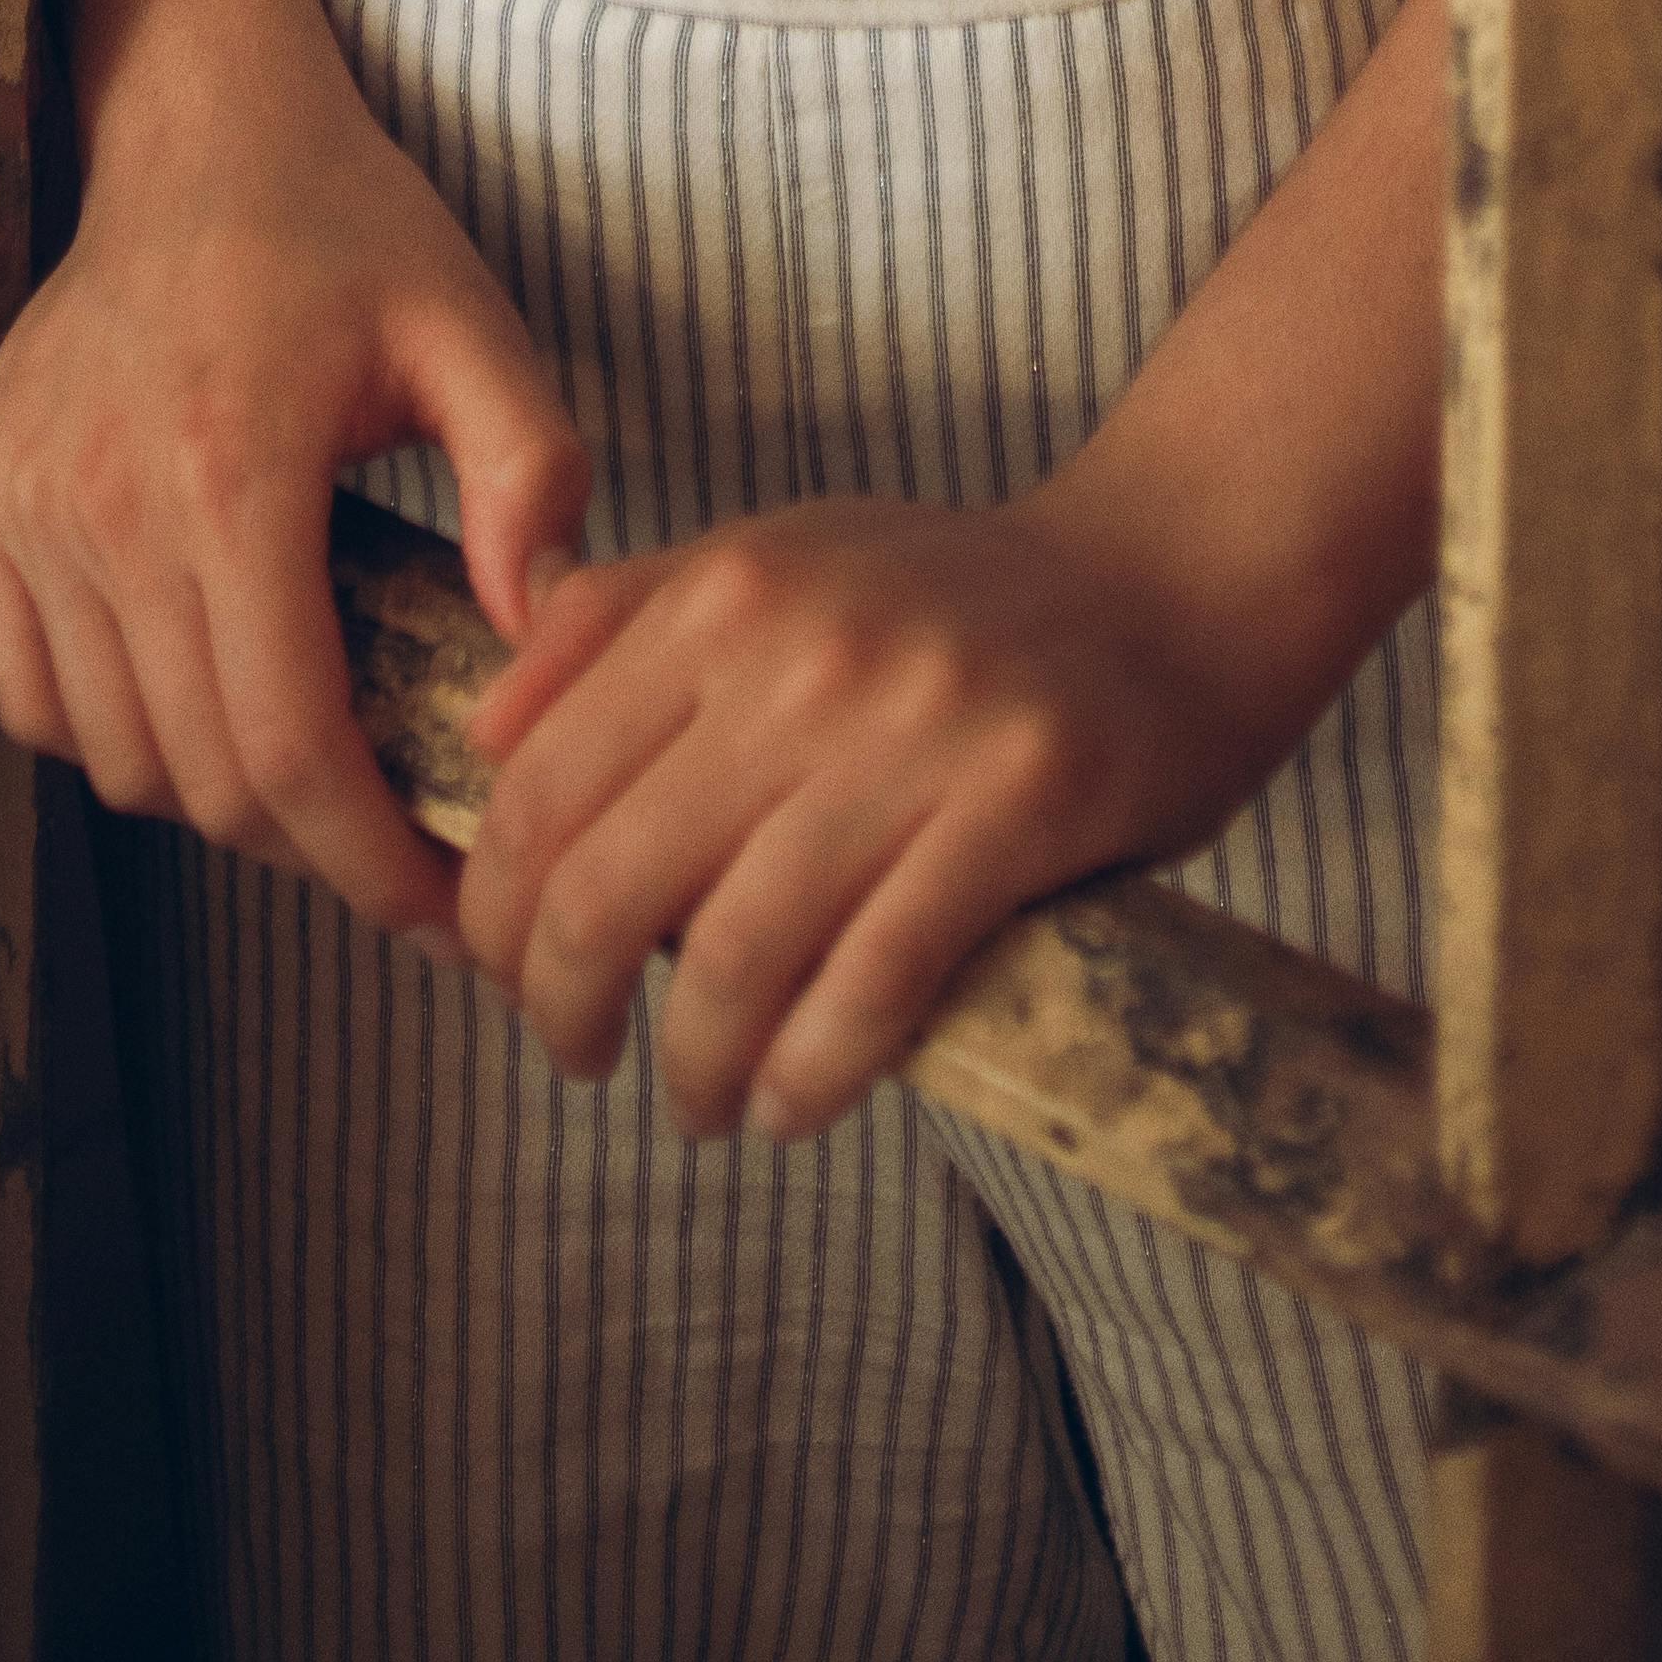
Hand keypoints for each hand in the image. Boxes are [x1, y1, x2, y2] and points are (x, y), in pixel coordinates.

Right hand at [0, 61, 589, 947]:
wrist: (196, 127)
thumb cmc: (350, 230)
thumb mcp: (478, 329)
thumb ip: (534, 478)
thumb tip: (540, 646)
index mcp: (231, 469)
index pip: (290, 750)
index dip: (372, 865)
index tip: (450, 908)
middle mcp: (104, 503)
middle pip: (205, 779)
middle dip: (315, 846)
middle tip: (400, 840)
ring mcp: (24, 505)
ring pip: (116, 759)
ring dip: (217, 795)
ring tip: (311, 756)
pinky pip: (33, 698)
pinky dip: (116, 735)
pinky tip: (202, 687)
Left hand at [453, 463, 1315, 1142]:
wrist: (1178, 571)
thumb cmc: (960, 596)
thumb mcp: (781, 558)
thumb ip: (626, 624)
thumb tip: (483, 734)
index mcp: (730, 588)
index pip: (542, 782)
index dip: (497, 913)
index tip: (509, 979)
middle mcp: (806, 648)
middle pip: (612, 881)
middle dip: (564, 1007)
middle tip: (579, 1057)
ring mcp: (916, 726)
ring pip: (737, 954)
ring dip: (697, 1068)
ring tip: (702, 1103)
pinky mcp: (1021, 803)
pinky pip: (876, 983)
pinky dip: (814, 1073)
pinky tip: (796, 1104)